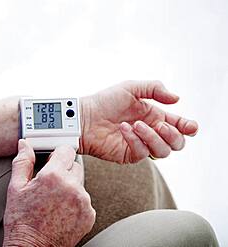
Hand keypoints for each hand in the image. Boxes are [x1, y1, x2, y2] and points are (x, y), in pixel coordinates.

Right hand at [3, 140, 94, 246]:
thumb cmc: (21, 221)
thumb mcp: (16, 188)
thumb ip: (23, 162)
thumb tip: (24, 145)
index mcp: (54, 176)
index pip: (66, 150)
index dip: (57, 155)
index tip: (52, 161)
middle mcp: (72, 186)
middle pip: (75, 166)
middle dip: (64, 170)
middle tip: (49, 184)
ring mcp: (83, 202)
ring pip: (80, 183)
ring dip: (70, 186)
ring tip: (53, 200)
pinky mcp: (89, 215)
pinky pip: (84, 200)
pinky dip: (76, 202)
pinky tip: (61, 210)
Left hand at [79, 80, 197, 163]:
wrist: (85, 116)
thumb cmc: (105, 101)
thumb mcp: (131, 87)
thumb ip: (155, 89)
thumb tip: (177, 99)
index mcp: (153, 116)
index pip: (178, 126)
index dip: (188, 127)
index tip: (191, 126)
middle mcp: (150, 132)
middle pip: (176, 143)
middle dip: (173, 135)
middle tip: (159, 124)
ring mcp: (140, 145)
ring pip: (163, 151)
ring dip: (153, 137)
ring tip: (136, 124)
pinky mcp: (129, 155)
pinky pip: (143, 153)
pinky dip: (135, 140)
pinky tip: (124, 129)